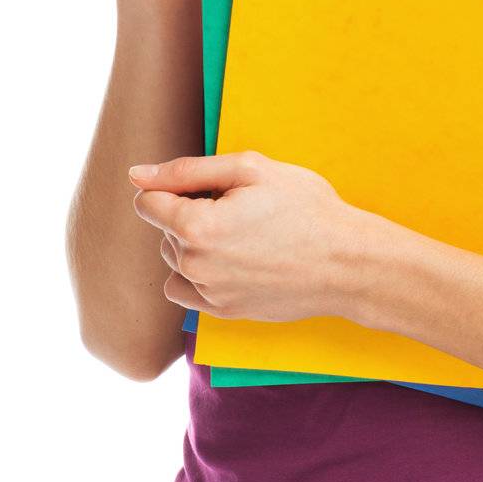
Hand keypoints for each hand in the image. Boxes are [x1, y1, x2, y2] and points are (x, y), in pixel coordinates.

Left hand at [128, 151, 370, 322]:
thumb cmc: (305, 206)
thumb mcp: (251, 169)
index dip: (178, 186)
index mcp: (197, 227)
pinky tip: (233, 259)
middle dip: (191, 211)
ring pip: (174, 259)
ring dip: (195, 242)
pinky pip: (185, 290)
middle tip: (242, 206)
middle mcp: (195, 266)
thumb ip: (187, 170)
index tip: (213, 186)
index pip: (148, 203)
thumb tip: (135, 175)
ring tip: (243, 232)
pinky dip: (198, 273)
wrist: (346, 262)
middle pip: (164, 229)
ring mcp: (208, 294)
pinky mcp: (222, 312)